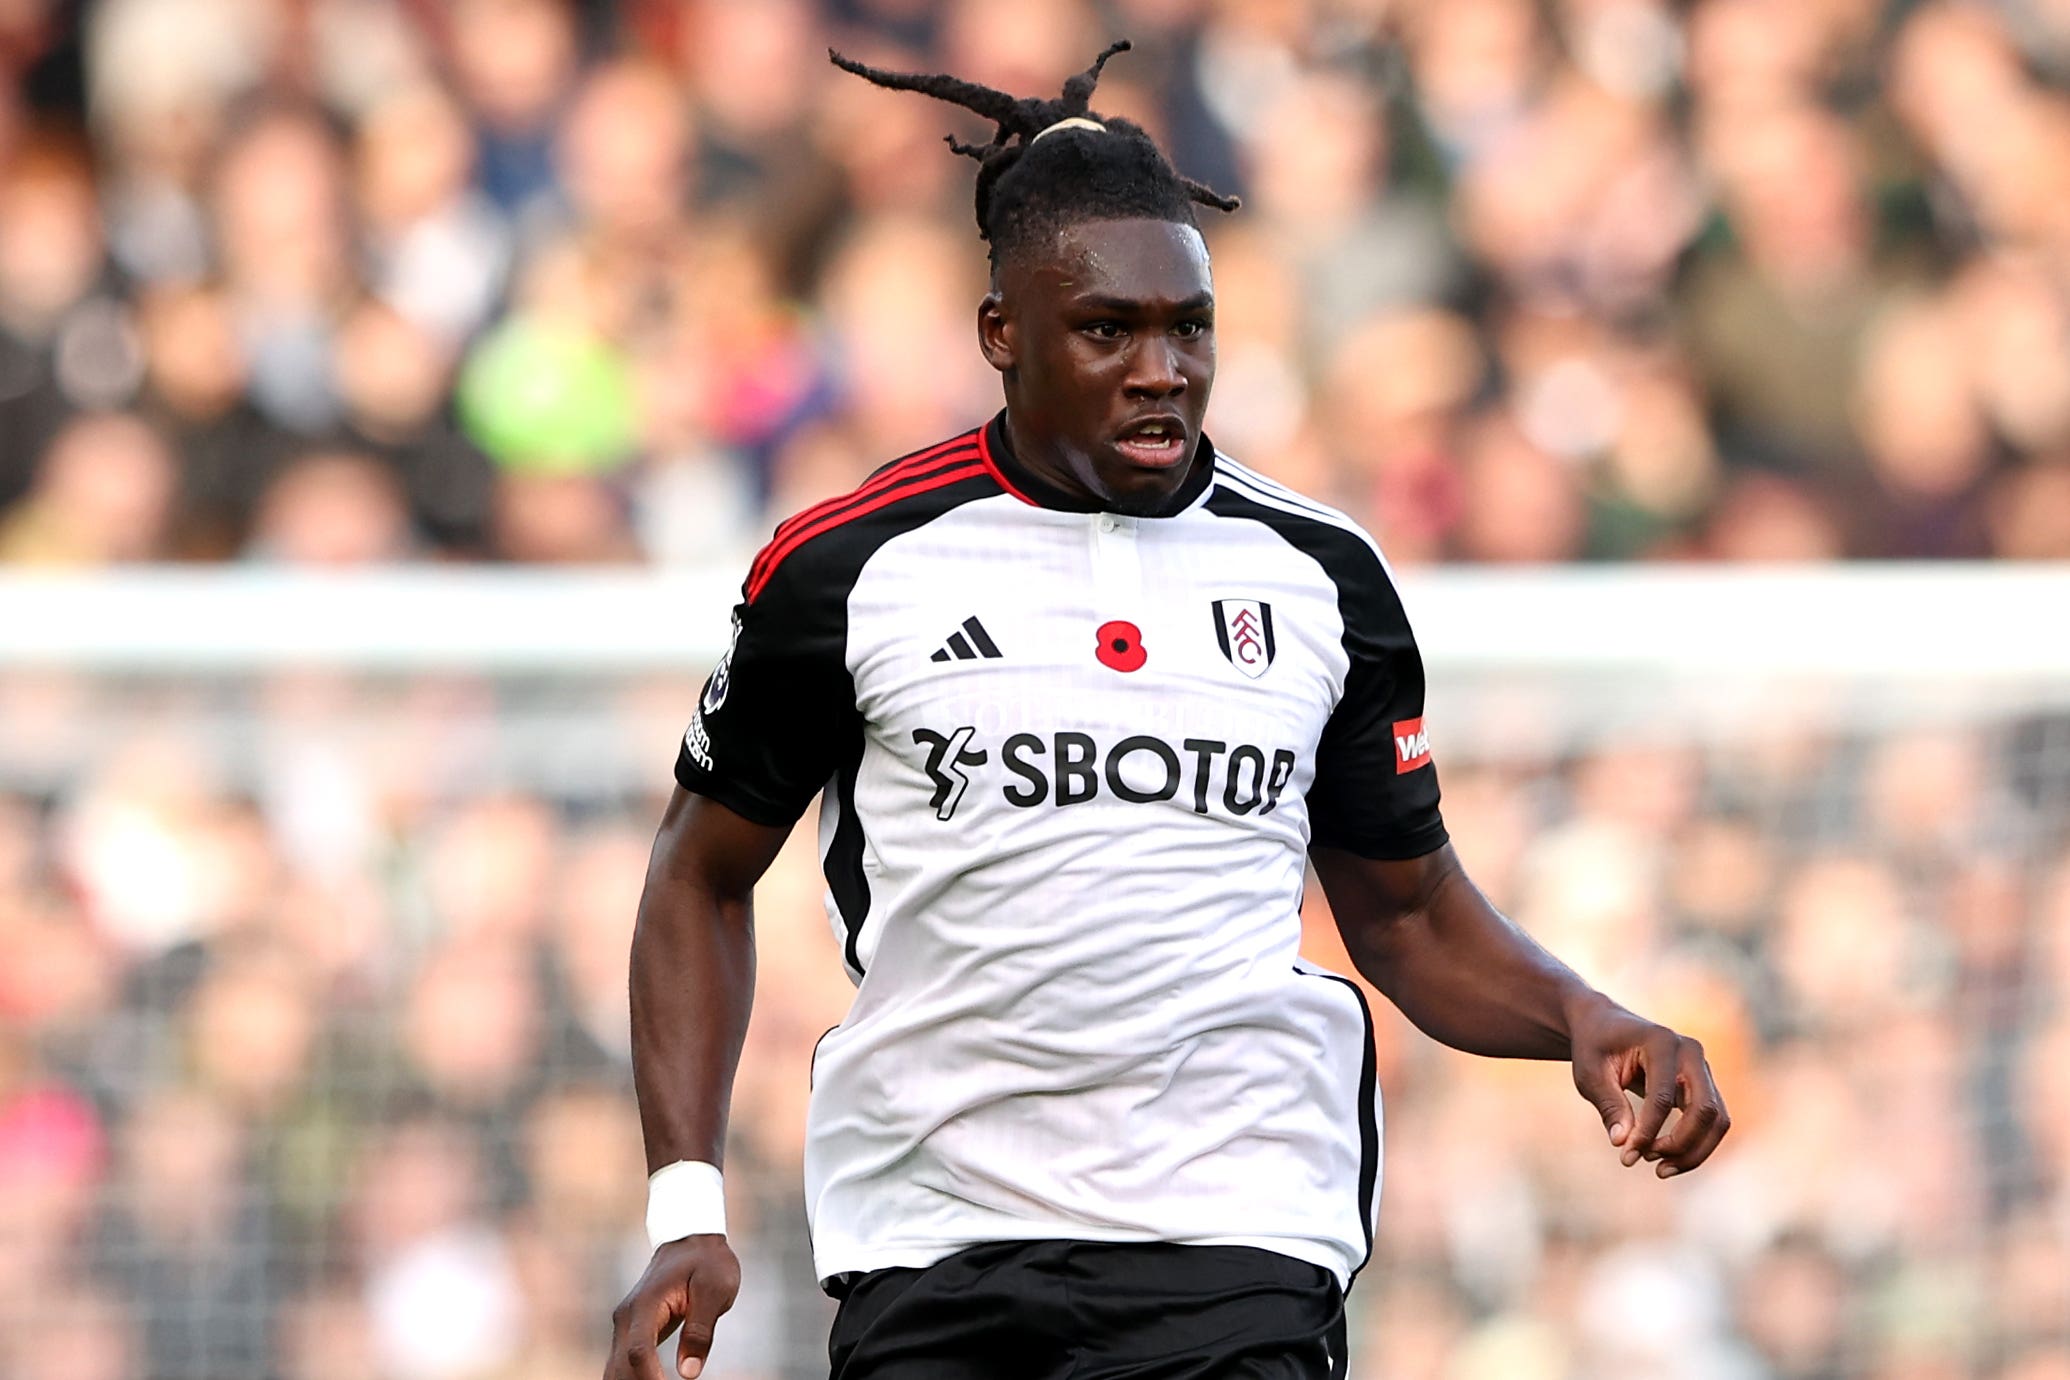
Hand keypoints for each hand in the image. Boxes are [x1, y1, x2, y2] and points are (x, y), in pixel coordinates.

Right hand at [604, 1235, 740, 1379]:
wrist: (691, 1239)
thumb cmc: (707, 1262)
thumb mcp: (715, 1290)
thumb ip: (700, 1331)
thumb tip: (689, 1373)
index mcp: (646, 1304)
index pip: (639, 1352)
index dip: (650, 1379)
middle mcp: (627, 1317)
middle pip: (621, 1367)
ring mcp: (626, 1325)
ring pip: (616, 1369)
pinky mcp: (632, 1331)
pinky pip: (624, 1364)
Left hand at [1569, 1000, 1729, 1177]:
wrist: (1605, 1026)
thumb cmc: (1594, 1047)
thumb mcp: (1589, 1073)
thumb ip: (1609, 1105)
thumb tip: (1623, 1143)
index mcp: (1661, 1042)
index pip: (1662, 1098)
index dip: (1647, 1132)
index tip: (1625, 1155)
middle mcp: (1690, 1052)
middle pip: (1705, 1110)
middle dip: (1680, 1144)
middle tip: (1645, 1161)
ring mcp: (1702, 1068)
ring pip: (1716, 1120)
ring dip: (1693, 1151)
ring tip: (1659, 1169)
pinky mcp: (1704, 1084)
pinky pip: (1712, 1122)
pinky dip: (1696, 1145)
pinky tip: (1667, 1160)